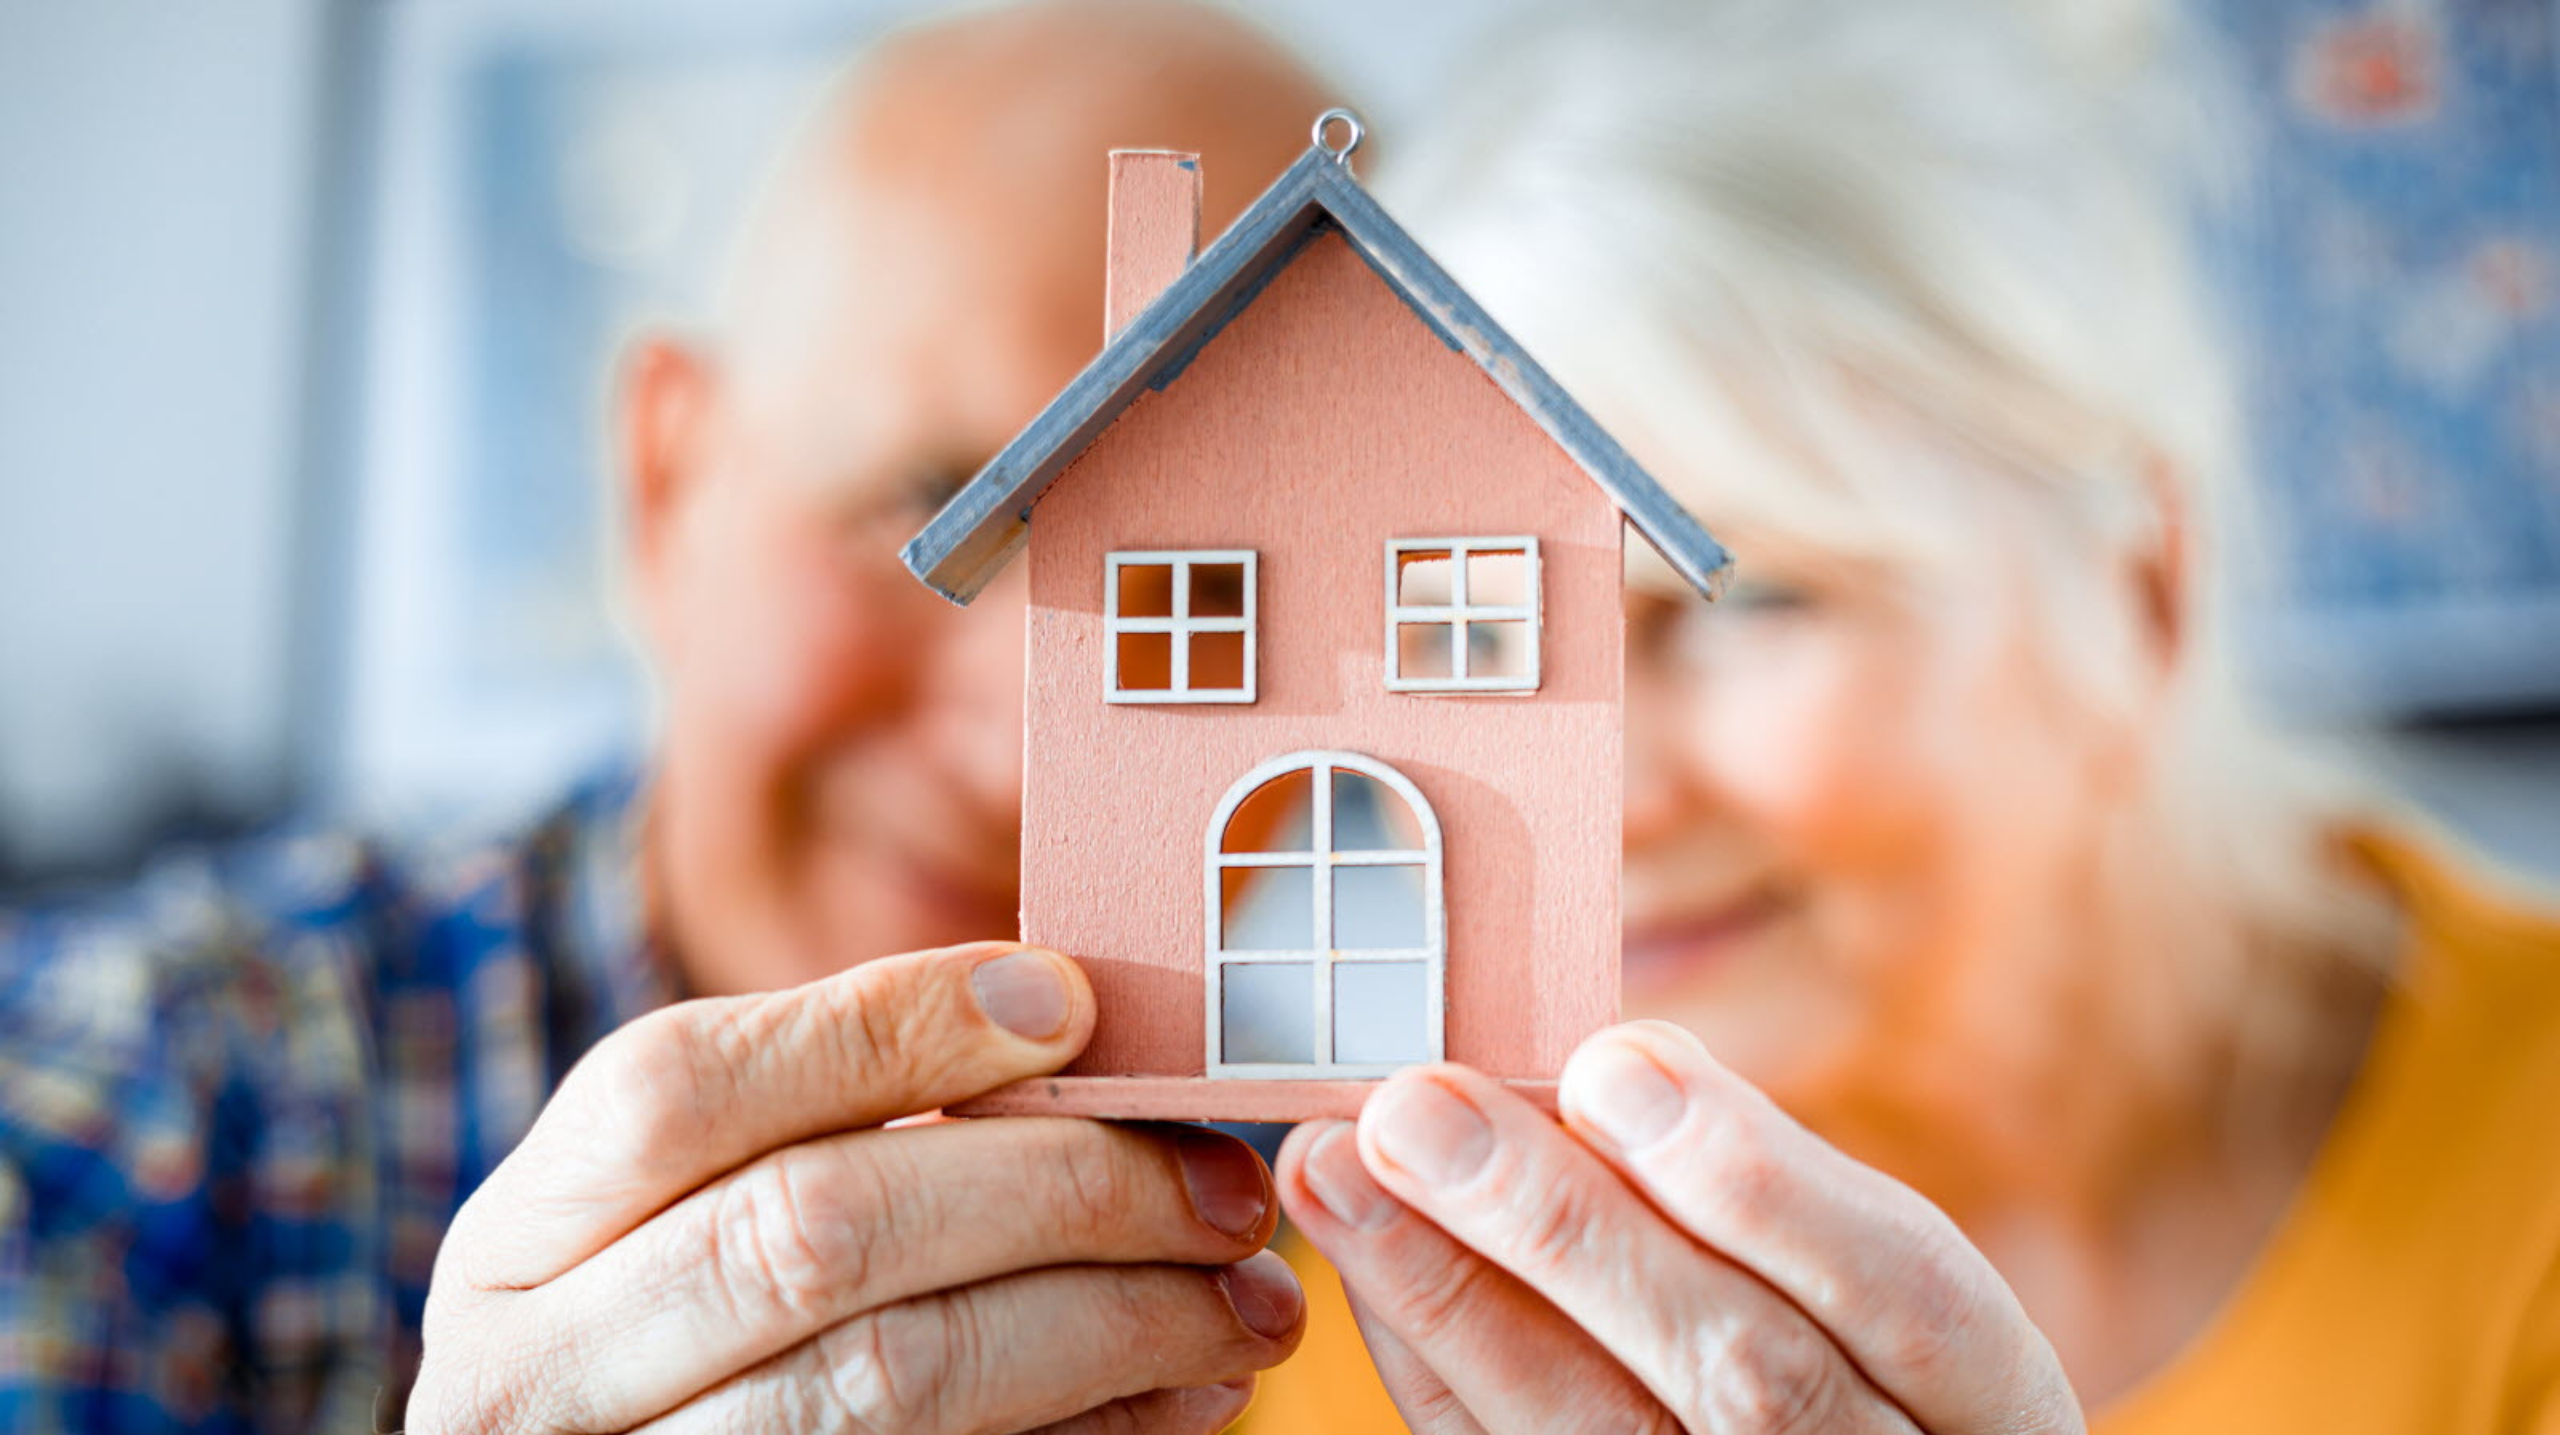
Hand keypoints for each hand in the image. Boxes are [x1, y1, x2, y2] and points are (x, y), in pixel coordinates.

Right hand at [409, 942, 1302, 1433]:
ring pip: (898, 1376)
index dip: (888, 1027)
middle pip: (816, 1230)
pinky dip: (1094, 1427)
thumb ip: (825, 1120)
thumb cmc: (691, 1347)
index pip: (680, 1090)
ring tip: (1244, 1299)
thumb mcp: (686, 1224)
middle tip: (1218, 1183)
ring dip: (1114, 1322)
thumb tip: (1061, 1016)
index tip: (1073, 1004)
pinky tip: (1183, 1392)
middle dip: (1056, 1187)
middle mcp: (536, 1382)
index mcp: (520, 1244)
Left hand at [1276, 1021, 2080, 1432]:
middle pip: (1741, 1376)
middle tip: (1416, 1105)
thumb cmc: (1865, 1385)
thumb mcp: (1884, 1302)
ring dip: (1455, 1297)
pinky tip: (1367, 1267)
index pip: (1908, 1295)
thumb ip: (1773, 1198)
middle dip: (1565, 1232)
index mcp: (1995, 1409)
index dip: (1762, 1183)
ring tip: (1341, 1166)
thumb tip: (1609, 1068)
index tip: (1609, 1065)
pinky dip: (1438, 1370)